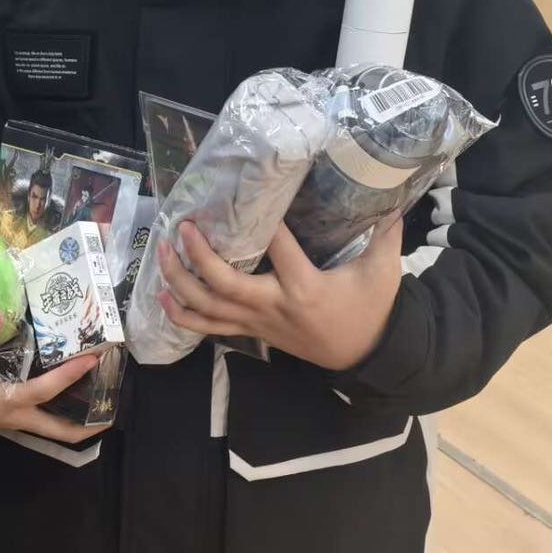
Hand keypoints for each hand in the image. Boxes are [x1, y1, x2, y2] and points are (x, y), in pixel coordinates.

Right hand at [0, 306, 107, 443]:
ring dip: (75, 418)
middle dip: (86, 425)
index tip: (91, 360)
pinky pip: (40, 417)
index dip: (67, 377)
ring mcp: (8, 419)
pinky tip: (72, 390)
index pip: (41, 392)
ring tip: (101, 396)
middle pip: (55, 430)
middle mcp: (8, 416)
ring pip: (49, 427)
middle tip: (113, 410)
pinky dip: (59, 409)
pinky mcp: (6, 414)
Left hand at [157, 217, 403, 372]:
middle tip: (182, 228)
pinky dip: (184, 315)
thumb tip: (390, 197)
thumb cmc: (372, 309)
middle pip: (224, 285)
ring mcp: (259, 323)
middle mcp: (274, 306)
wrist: (366, 356)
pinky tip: (162, 298)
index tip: (249, 197)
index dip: (265, 224)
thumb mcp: (383, 271)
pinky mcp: (253, 333)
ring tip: (161, 254)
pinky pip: (211, 328)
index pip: (279, 250)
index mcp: (305, 287)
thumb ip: (384, 233)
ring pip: (208, 309)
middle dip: (197, 257)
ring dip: (179, 283)